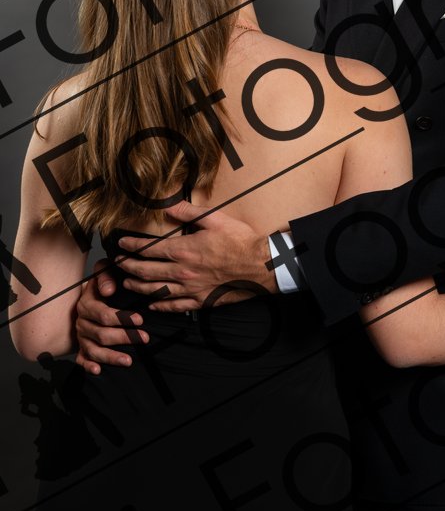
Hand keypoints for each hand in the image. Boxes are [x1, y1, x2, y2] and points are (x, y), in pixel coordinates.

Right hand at [75, 261, 148, 374]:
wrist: (88, 297)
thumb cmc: (103, 284)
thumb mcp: (104, 272)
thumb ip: (106, 275)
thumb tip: (108, 290)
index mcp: (86, 304)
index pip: (103, 314)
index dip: (122, 318)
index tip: (140, 320)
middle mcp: (82, 322)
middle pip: (101, 334)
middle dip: (124, 337)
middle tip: (144, 338)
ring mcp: (81, 337)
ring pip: (93, 350)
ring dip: (110, 357)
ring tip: (128, 361)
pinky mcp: (81, 348)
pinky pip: (81, 360)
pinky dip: (88, 366)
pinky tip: (98, 371)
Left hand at [116, 201, 276, 310]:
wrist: (261, 266)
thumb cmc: (240, 241)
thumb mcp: (215, 219)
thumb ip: (188, 211)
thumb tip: (168, 203)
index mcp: (184, 250)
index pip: (148, 249)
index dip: (131, 247)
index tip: (121, 245)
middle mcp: (182, 272)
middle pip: (145, 272)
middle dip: (127, 268)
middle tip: (117, 265)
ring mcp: (190, 289)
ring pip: (155, 291)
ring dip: (137, 287)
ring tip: (127, 283)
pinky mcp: (201, 301)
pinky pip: (174, 307)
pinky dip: (159, 306)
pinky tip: (151, 304)